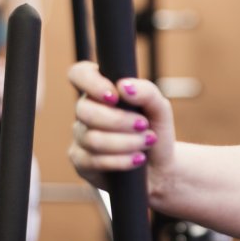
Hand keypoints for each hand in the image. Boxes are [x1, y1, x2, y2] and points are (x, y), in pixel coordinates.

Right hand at [67, 61, 175, 190]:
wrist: (160, 166)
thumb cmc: (155, 130)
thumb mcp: (160, 108)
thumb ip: (146, 91)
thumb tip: (123, 86)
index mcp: (101, 90)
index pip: (79, 74)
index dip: (92, 83)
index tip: (115, 97)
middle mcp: (86, 111)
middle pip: (84, 110)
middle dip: (119, 120)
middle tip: (144, 125)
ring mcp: (81, 137)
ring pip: (92, 138)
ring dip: (126, 142)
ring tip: (147, 142)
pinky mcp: (82, 163)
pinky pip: (93, 161)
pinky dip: (121, 160)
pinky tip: (137, 159)